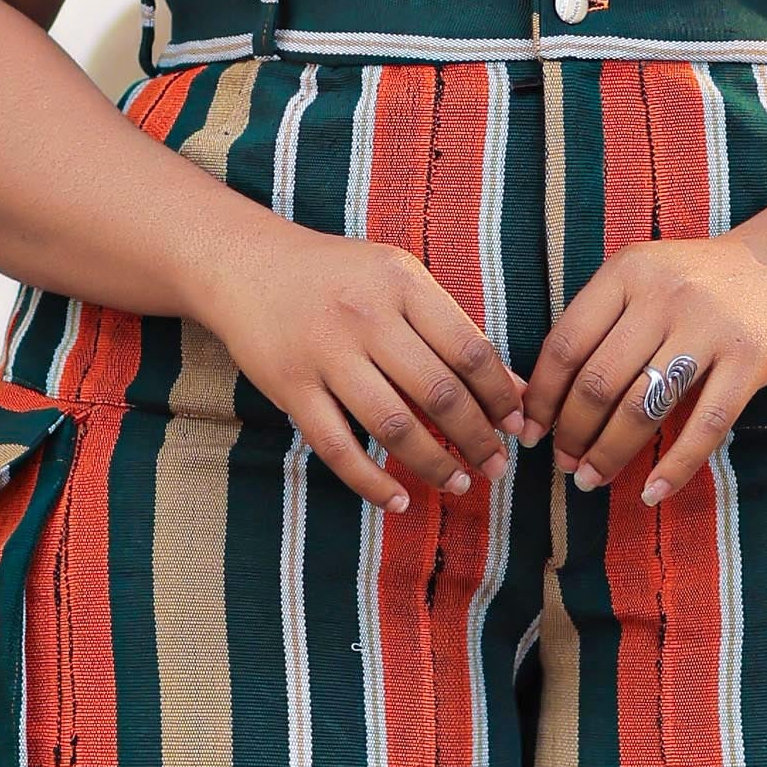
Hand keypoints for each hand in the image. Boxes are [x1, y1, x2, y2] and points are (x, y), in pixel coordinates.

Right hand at [195, 209, 532, 517]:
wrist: (248, 265)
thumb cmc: (339, 277)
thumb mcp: (399, 281)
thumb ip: (454, 329)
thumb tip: (517, 391)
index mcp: (402, 283)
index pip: (470, 350)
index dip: (502, 397)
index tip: (519, 426)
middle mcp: (366, 316)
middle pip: (439, 393)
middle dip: (477, 439)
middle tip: (496, 466)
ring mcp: (325, 354)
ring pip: (393, 426)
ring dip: (434, 465)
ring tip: (458, 484)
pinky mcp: (291, 387)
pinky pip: (337, 448)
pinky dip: (370, 482)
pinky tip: (397, 500)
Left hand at [527, 220, 766, 504]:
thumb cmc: (698, 282)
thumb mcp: (644, 279)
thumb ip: (601, 321)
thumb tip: (545, 398)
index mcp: (627, 273)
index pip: (566, 344)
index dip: (543, 397)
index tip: (530, 431)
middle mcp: (664, 296)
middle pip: (599, 382)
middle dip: (572, 434)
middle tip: (564, 463)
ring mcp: (709, 327)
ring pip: (642, 408)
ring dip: (609, 454)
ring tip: (592, 478)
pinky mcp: (749, 360)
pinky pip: (704, 426)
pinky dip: (674, 467)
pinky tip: (651, 492)